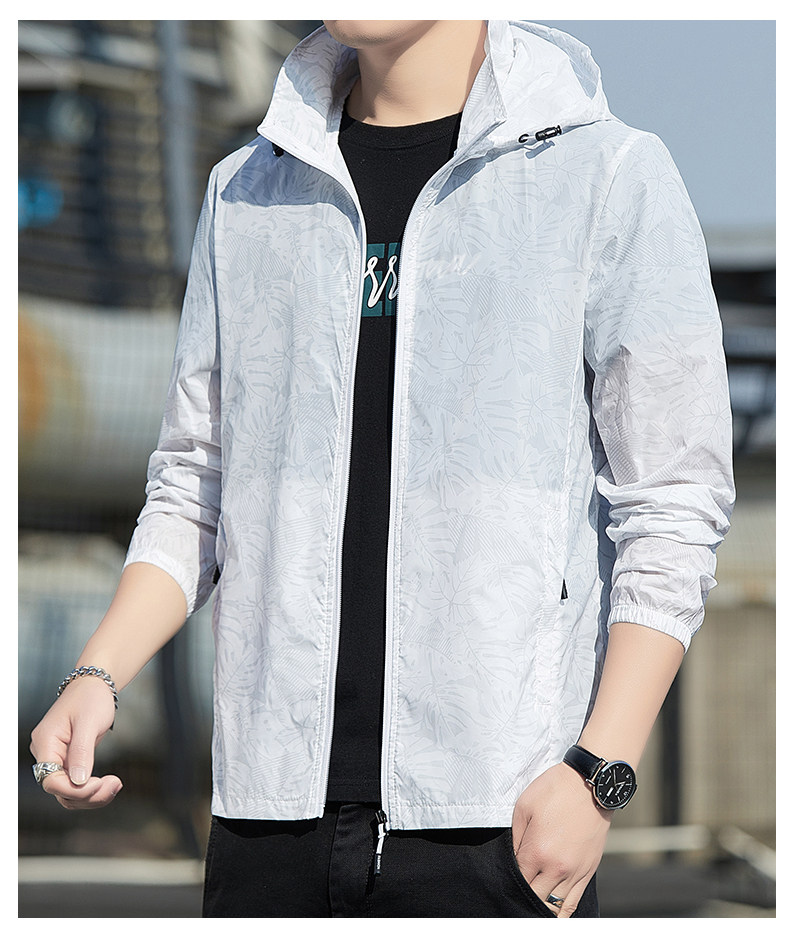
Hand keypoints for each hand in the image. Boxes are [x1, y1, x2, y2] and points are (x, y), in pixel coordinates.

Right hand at [29, 677, 122, 809]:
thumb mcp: (88, 722)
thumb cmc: (91, 697)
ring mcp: (56, 758)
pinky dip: (93, 788)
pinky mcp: (68, 760)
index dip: (74, 790)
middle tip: (116, 785)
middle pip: (60, 791)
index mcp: (45, 742)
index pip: (51, 780)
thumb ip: (81, 752)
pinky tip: (110, 783)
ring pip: (68, 792)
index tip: (99, 784)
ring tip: (116, 785)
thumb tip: (77, 781)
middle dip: (88, 795)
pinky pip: (76, 784)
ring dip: (92, 796)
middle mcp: (46, 753)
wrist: (95, 685)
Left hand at [511, 761, 611, 917]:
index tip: (503, 880)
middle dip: (522, 897)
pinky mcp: (588, 872)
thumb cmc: (554, 791)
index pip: (517, 881)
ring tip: (531, 907)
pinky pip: (573, 903)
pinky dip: (562, 912)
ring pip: (554, 907)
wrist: (589, 785)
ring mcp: (574, 872)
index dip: (508, 882)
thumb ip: (515, 837)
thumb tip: (512, 858)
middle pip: (534, 898)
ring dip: (541, 908)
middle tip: (514, 896)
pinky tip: (552, 912)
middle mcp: (556, 868)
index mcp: (536, 852)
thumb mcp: (524, 807)